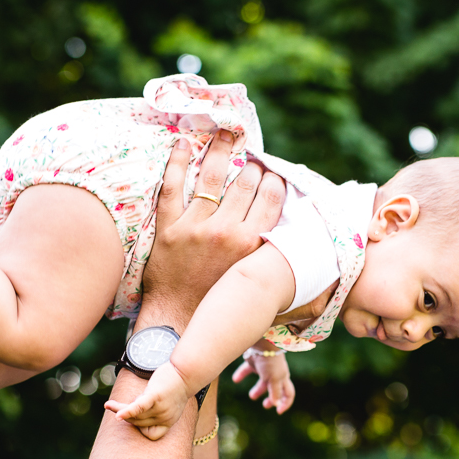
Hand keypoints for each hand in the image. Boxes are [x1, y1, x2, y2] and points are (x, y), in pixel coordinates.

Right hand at [104, 363, 191, 440]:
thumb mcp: (168, 403)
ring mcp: (161, 408)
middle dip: (128, 414)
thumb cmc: (173, 386)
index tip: (138, 416)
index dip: (141, 427)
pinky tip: (117, 415)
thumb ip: (155, 411)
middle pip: (139, 422)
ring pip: (135, 415)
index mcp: (169, 422)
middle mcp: (166, 418)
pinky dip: (127, 412)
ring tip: (108, 405)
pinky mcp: (155, 396)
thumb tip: (132, 414)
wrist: (186, 371)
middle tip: (118, 406)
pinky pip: (139, 408)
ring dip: (120, 409)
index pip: (151, 434)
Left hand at [139, 133, 285, 329]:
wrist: (178, 324)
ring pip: (213, 177)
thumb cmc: (220, 305)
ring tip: (224, 134)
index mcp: (252, 245)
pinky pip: (172, 187)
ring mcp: (195, 228)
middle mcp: (226, 232)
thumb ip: (269, 253)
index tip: (272, 174)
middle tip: (251, 157)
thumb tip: (290, 235)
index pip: (272, 198)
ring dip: (221, 150)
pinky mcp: (168, 229)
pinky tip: (183, 144)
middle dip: (252, 165)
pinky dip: (178, 162)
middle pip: (245, 183)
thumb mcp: (254, 279)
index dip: (274, 180)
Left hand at [232, 351, 294, 413]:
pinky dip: (241, 375)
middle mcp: (275, 373)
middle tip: (265, 405)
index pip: (288, 393)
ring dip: (258, 389)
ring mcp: (264, 367)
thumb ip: (275, 392)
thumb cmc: (270, 360)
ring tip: (252, 396)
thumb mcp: (274, 378)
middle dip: (271, 398)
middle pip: (276, 389)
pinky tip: (235, 379)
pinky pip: (248, 369)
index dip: (285, 403)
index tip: (278, 411)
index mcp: (283, 377)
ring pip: (262, 381)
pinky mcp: (253, 360)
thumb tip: (276, 405)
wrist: (260, 340)